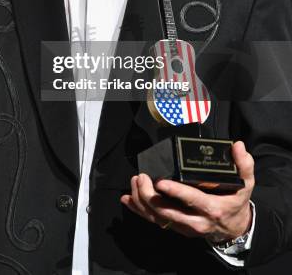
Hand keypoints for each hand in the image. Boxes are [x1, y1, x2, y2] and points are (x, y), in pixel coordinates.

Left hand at [121, 141, 253, 241]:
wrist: (235, 229)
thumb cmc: (236, 203)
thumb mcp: (246, 184)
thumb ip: (244, 165)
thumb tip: (238, 146)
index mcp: (212, 208)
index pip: (191, 200)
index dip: (175, 192)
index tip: (161, 181)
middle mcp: (196, 221)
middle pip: (168, 212)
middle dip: (150, 196)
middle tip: (142, 177)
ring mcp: (185, 227)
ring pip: (158, 218)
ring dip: (142, 202)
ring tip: (135, 182)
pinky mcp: (177, 228)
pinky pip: (155, 221)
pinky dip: (139, 211)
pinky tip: (128, 199)